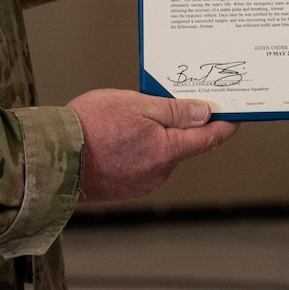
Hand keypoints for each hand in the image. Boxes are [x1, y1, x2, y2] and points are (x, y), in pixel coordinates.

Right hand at [71, 89, 236, 202]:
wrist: (54, 159)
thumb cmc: (91, 128)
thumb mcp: (136, 105)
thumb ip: (174, 110)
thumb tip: (204, 113)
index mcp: (167, 151)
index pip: (208, 138)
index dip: (224, 125)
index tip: (234, 117)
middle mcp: (159, 172)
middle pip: (182, 145)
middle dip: (178, 125)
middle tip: (161, 102)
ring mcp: (142, 183)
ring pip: (160, 155)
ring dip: (154, 138)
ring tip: (126, 120)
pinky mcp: (125, 188)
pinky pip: (141, 164)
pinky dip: (137, 150)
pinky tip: (117, 138)